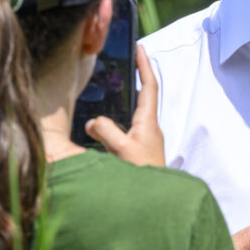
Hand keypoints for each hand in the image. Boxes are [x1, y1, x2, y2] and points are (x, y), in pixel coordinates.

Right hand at [86, 45, 164, 165]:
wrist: (155, 202)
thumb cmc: (143, 175)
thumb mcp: (121, 151)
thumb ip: (105, 132)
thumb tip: (93, 122)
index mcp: (148, 121)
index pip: (149, 85)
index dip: (144, 65)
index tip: (139, 46)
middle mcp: (149, 127)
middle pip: (142, 94)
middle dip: (133, 76)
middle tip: (121, 61)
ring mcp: (145, 139)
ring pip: (133, 111)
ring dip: (123, 98)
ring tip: (107, 88)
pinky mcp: (138, 150)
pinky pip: (126, 127)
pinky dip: (116, 119)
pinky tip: (102, 124)